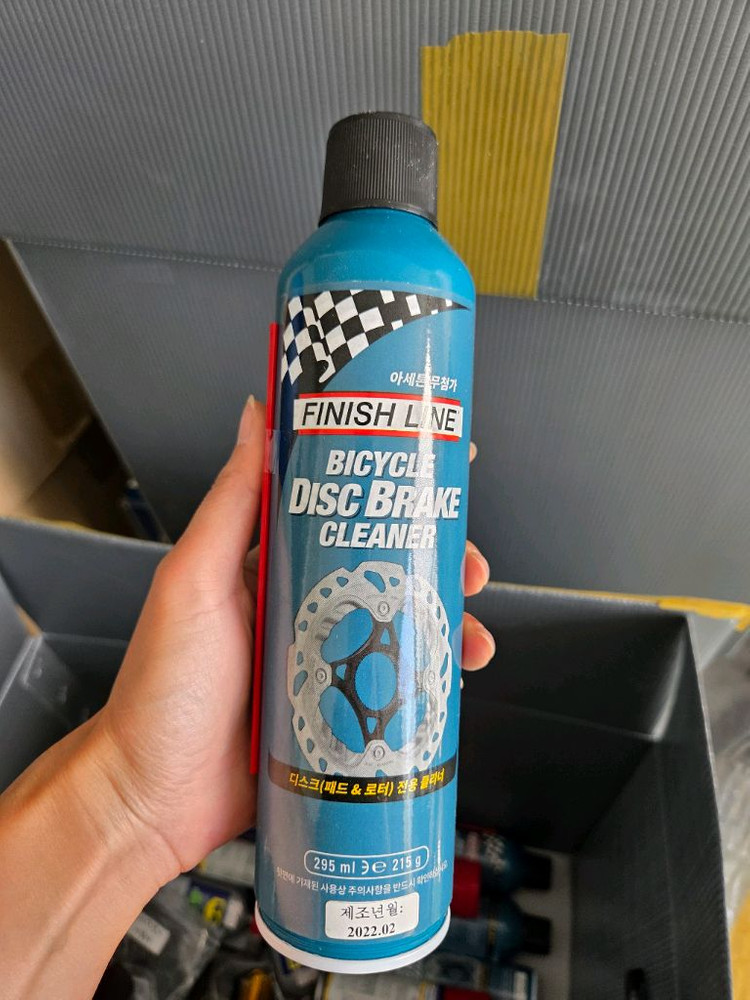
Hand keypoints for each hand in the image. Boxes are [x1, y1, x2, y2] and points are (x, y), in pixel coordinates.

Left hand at [93, 397, 494, 880]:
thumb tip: (254, 416)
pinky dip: (431, 680)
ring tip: (472, 635)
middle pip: (387, 567)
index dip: (391, 488)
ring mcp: (324, 660)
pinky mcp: (338, 711)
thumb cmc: (162, 689)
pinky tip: (451, 681)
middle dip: (438, 561)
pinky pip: (395, 686)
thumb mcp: (193, 583)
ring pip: (402, 626)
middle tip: (470, 565)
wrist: (155, 800)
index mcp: (269, 564)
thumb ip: (230, 504)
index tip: (436, 466)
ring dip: (446, 624)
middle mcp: (302, 606)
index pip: (340, 509)